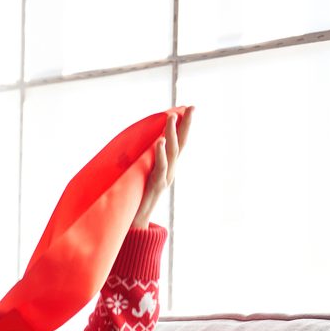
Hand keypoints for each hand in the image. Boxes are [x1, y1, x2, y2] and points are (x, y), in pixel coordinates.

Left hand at [131, 106, 193, 229]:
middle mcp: (171, 171)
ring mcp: (166, 178)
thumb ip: (147, 161)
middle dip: (187, 125)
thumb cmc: (138, 198)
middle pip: (181, 144)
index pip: (179, 143)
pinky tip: (159, 140)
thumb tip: (145, 144)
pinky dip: (160, 153)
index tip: (188, 108)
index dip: (184, 126)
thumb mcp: (144, 175)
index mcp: (168, 167)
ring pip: (172, 152)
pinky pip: (160, 166)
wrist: (138, 222)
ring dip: (172, 133)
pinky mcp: (157, 185)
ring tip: (171, 117)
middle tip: (192, 107)